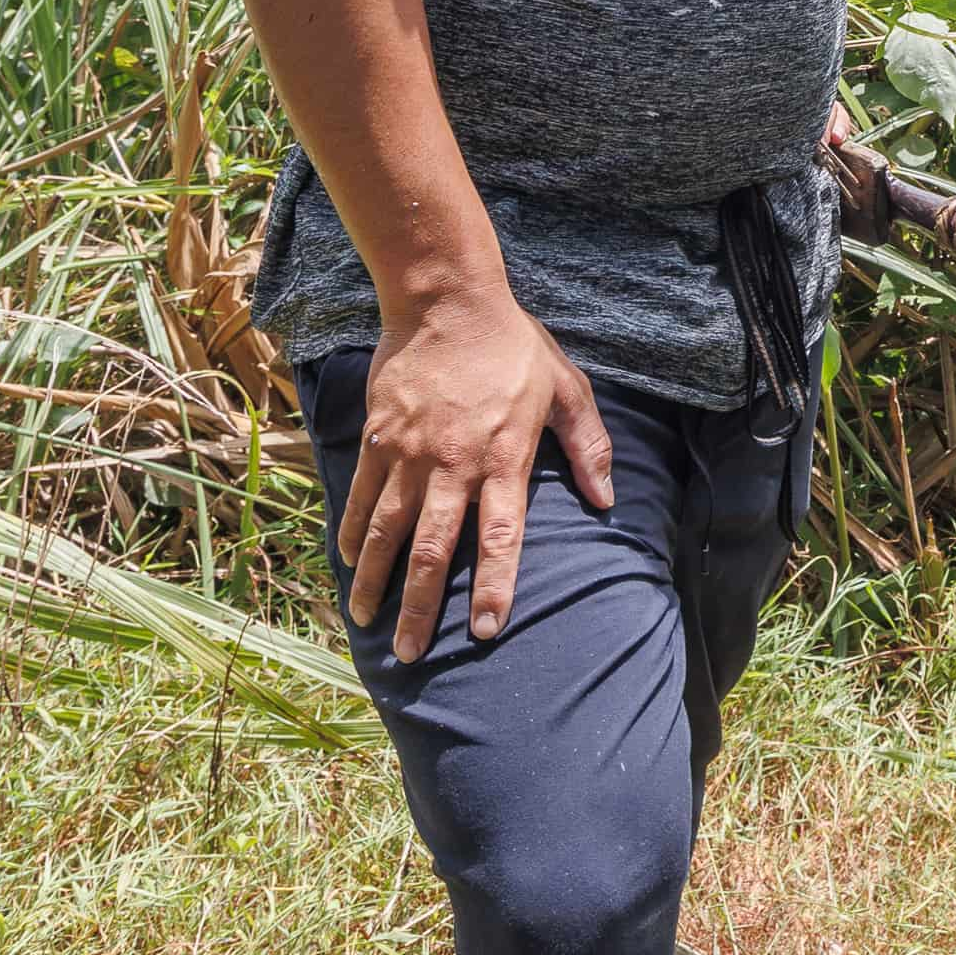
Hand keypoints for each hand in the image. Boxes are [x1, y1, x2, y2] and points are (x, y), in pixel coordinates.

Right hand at [342, 284, 614, 653]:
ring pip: (389, 532)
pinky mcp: (378, 438)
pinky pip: (363, 496)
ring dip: (376, 582)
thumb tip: (607, 500)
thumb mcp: (566, 388)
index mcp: (503, 458)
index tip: (487, 630)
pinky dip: (354, 532)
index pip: (501, 536)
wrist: (447, 300)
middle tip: (411, 654)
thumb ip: (588, 445)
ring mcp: (409, 453)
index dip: (495, 586)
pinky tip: (348, 562)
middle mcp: (453, 465)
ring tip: (368, 622)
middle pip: (434, 550)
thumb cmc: (512, 345)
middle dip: (421, 608)